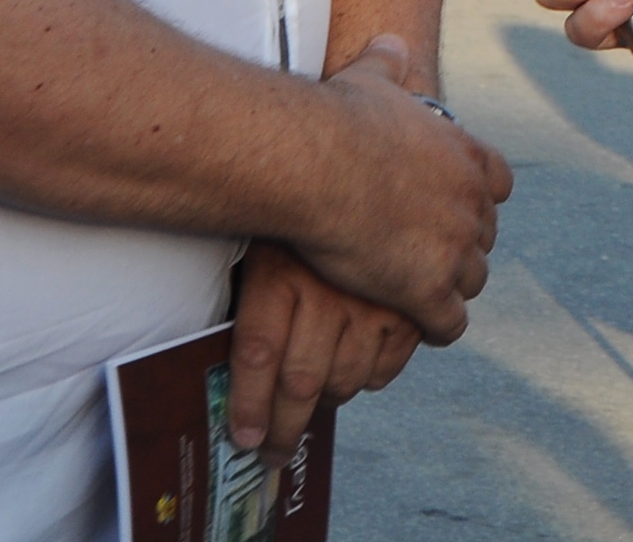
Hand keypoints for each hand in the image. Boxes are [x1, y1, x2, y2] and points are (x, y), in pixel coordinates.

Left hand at [228, 241, 419, 460]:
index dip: (248, 404)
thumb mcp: (261, 250)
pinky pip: (383, 371)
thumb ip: (250, 306)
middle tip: (272, 453)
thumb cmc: (296, 224)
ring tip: (309, 403)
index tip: (243, 438)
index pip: (257, 354)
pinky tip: (350, 366)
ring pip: (344, 382)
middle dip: (283, 428)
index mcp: (279, 273)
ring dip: (324, 401)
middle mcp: (327, 292)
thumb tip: (226, 379)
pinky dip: (366, 379)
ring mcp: (372, 302)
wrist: (358, 180)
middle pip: (300, 381)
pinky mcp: (407, 309)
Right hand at [295, 35, 511, 344]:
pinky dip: (437, 327)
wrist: (316, 162)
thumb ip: (388, 62)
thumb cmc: (338, 118)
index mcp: (466, 154)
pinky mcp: (429, 290)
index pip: (498, 182)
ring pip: (473, 281)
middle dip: (463, 246)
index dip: (475, 197)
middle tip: (429, 255)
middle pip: (486, 236)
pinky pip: (449, 323)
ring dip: (452, 288)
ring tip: (423, 295)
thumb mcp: (370, 80)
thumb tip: (392, 40)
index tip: (449, 206)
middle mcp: (472, 203)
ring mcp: (455, 249)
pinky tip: (417, 327)